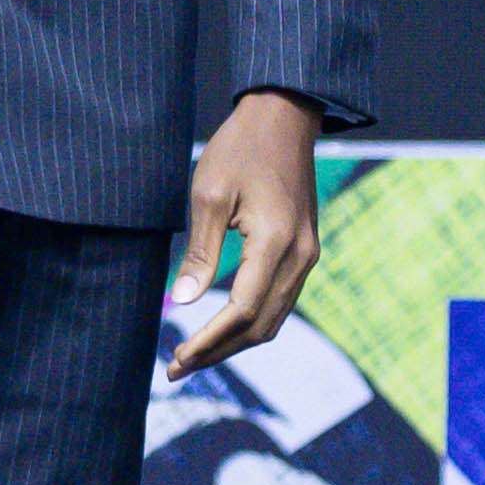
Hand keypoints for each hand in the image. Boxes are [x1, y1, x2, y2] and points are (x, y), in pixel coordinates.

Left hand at [167, 90, 324, 376]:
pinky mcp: (303, 252)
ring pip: (273, 318)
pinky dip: (250, 321)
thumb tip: (180, 301)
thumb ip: (200, 252)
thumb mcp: (209, 193)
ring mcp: (307, 256)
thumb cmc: (241, 148)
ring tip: (195, 355)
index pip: (243, 309)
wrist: (284, 117)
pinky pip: (279, 300)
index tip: (177, 359)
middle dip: (219, 351)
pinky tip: (221, 327)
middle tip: (177, 368)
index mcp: (276, 241)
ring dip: (235, 342)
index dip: (209, 340)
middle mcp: (300, 256)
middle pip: (261, 325)